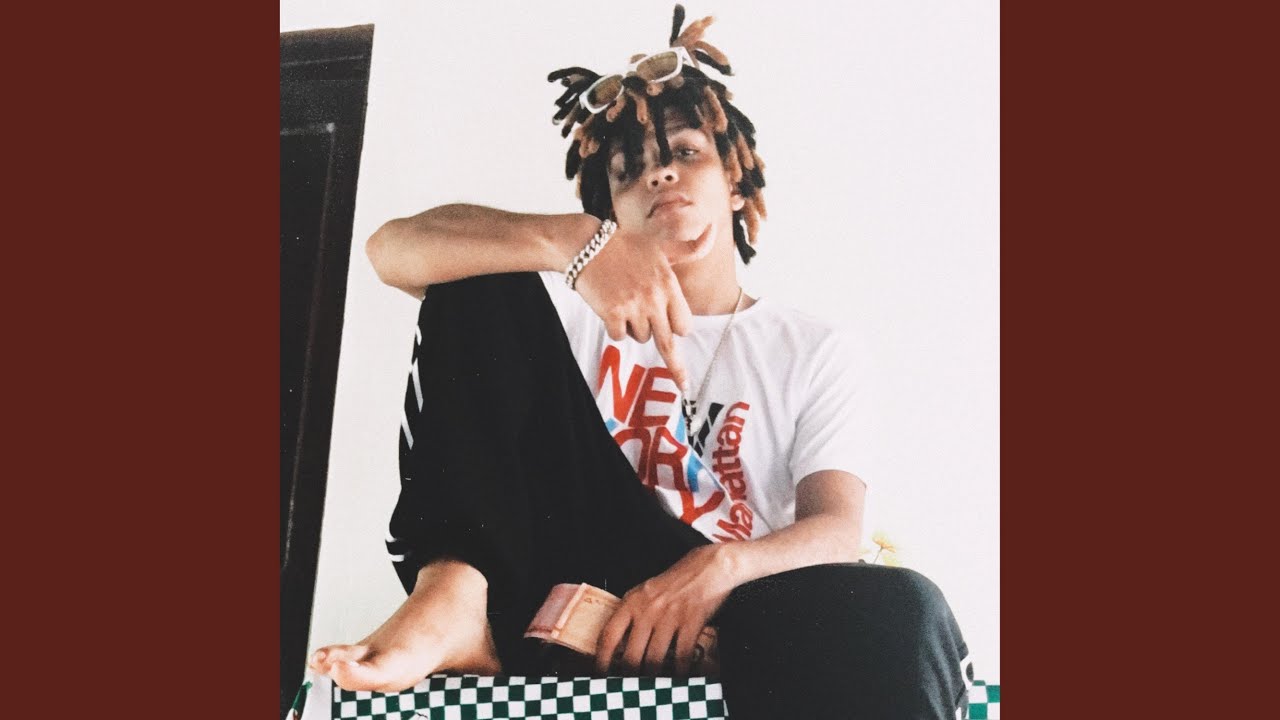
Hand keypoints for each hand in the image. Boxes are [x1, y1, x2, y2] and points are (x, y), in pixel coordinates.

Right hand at [573, 221, 716, 392]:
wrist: (588, 245)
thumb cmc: (626, 246)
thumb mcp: (660, 247)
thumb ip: (688, 250)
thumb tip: (712, 230)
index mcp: (669, 285)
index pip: (684, 324)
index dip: (678, 329)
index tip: (682, 345)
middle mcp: (655, 298)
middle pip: (669, 342)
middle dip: (676, 365)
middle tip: (684, 385)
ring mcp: (634, 307)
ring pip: (641, 338)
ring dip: (634, 329)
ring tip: (624, 304)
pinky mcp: (613, 313)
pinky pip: (619, 336)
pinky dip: (614, 328)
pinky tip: (609, 309)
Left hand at [595, 544, 737, 676]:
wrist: (708, 567)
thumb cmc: (676, 580)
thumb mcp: (646, 591)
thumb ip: (633, 613)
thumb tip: (621, 643)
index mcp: (632, 601)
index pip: (609, 635)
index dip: (602, 659)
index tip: (600, 675)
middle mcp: (648, 610)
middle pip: (632, 655)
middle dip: (629, 677)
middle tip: (629, 689)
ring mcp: (670, 616)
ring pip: (655, 659)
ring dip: (654, 678)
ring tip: (653, 688)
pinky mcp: (691, 622)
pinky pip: (682, 655)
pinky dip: (681, 672)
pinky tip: (680, 678)